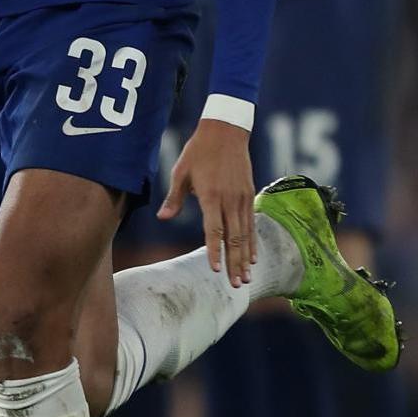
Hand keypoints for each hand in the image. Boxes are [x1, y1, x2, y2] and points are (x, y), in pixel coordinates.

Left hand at [158, 117, 257, 283]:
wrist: (226, 131)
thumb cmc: (199, 151)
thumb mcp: (181, 172)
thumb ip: (174, 198)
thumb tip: (163, 218)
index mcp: (212, 196)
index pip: (214, 230)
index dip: (215, 252)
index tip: (216, 270)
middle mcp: (230, 200)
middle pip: (234, 238)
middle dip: (235, 263)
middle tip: (236, 285)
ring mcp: (243, 198)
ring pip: (246, 234)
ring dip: (246, 257)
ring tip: (247, 277)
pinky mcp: (249, 195)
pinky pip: (252, 223)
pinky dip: (253, 242)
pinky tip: (254, 256)